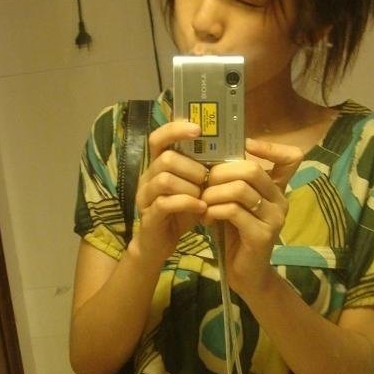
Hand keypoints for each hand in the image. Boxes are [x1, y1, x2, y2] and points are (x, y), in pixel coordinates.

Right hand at [133, 121, 208, 259]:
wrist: (160, 244)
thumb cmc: (180, 212)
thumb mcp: (194, 187)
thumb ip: (203, 171)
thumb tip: (228, 152)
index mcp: (157, 165)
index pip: (158, 137)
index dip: (175, 129)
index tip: (198, 129)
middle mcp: (147, 176)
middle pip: (166, 158)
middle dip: (192, 168)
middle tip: (206, 179)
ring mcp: (145, 196)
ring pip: (165, 179)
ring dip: (190, 186)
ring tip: (203, 196)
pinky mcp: (148, 215)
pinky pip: (165, 203)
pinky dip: (186, 203)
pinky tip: (200, 208)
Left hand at [202, 137, 302, 295]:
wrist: (245, 274)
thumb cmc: (236, 234)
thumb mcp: (235, 202)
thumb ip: (232, 181)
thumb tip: (210, 155)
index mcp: (277, 189)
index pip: (292, 157)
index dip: (270, 147)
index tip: (244, 147)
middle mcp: (281, 200)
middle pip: (252, 169)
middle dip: (221, 172)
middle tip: (204, 182)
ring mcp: (274, 218)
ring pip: (240, 189)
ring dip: (213, 193)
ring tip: (202, 202)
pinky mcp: (262, 235)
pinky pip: (233, 211)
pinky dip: (214, 210)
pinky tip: (205, 217)